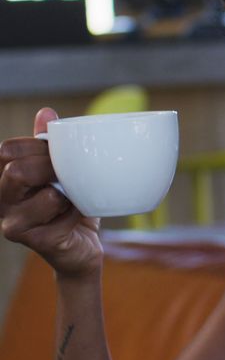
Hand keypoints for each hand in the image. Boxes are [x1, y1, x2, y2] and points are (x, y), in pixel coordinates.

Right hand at [0, 108, 103, 278]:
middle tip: (68, 174)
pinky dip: (78, 210)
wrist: (82, 247)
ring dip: (69, 192)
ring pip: (46, 196)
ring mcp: (14, 223)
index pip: (7, 150)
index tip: (57, 152)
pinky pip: (63, 216)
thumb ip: (51, 143)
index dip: (36, 146)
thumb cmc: (70, 203)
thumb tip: (46, 112)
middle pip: (17, 171)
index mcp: (5, 178)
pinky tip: (77, 215)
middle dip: (51, 167)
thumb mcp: (62, 169)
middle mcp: (3, 201)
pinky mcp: (36, 241)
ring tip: (73, 197)